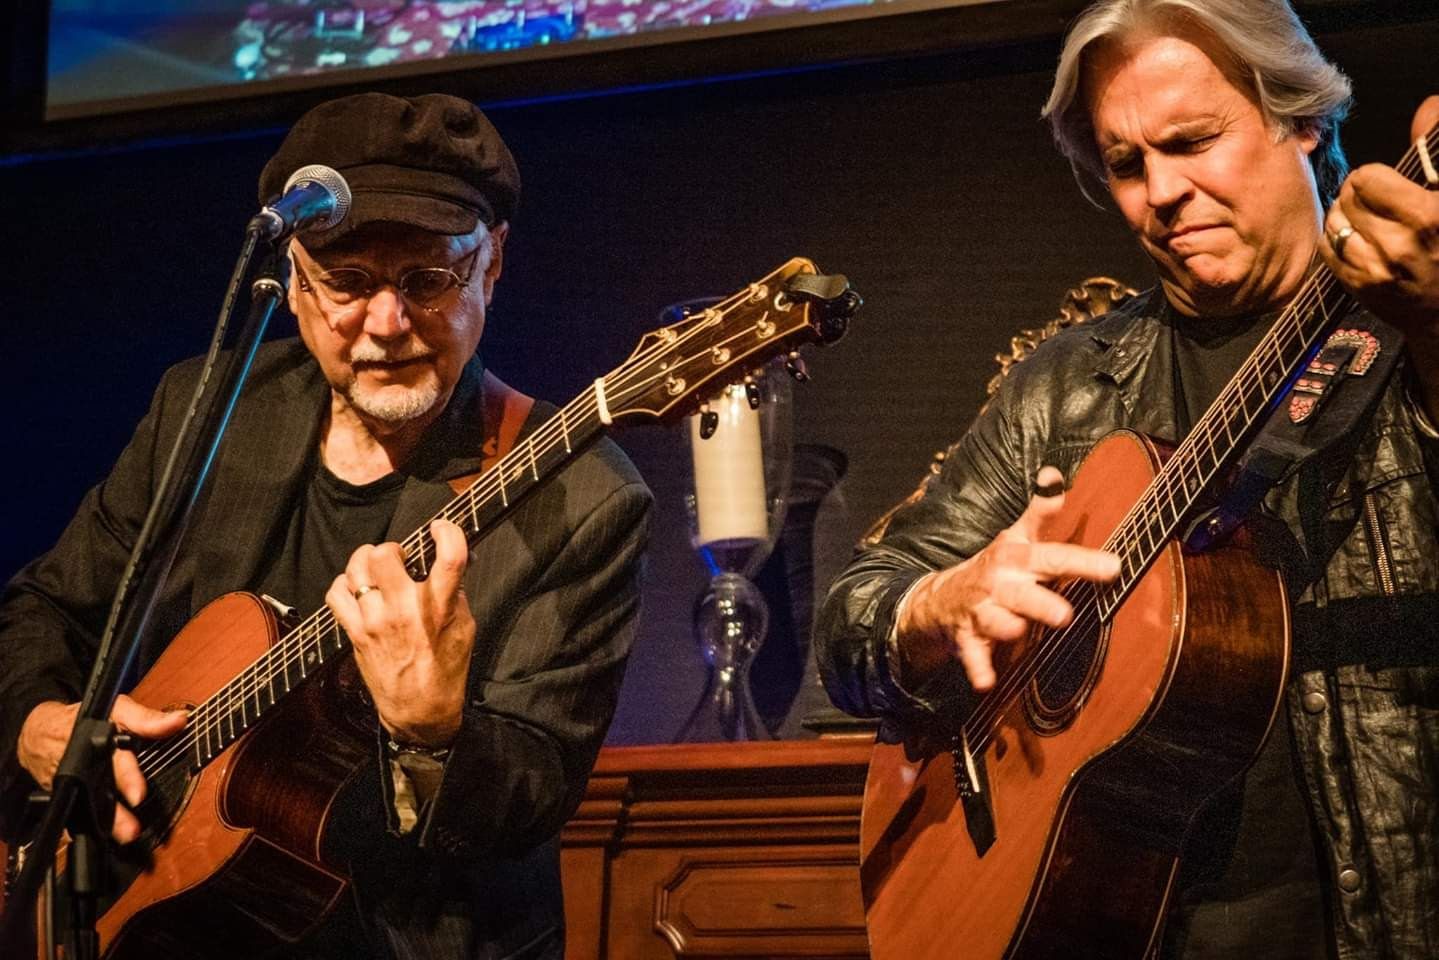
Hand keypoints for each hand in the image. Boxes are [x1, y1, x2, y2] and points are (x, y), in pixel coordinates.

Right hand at [17, 695, 186, 843]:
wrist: (39, 734)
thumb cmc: (83, 720)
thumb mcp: (117, 710)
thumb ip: (147, 719)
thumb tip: (179, 720)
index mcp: (98, 742)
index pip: (115, 761)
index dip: (127, 778)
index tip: (138, 795)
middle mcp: (84, 767)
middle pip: (100, 792)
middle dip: (115, 812)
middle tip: (132, 829)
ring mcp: (73, 785)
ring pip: (89, 808)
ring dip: (106, 824)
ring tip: (126, 836)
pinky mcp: (66, 797)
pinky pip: (77, 815)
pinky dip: (89, 827)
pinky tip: (104, 836)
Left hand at [327, 519, 475, 745]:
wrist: (418, 711)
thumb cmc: (445, 671)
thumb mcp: (465, 630)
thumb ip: (456, 595)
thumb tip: (447, 566)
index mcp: (439, 608)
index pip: (449, 557)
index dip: (447, 533)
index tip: (441, 528)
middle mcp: (404, 610)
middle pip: (384, 554)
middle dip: (392, 548)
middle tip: (399, 558)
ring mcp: (375, 621)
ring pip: (356, 569)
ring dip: (366, 561)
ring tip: (376, 568)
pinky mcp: (354, 633)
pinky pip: (336, 592)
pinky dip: (345, 584)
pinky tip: (358, 588)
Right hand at [896, 466, 1120, 692]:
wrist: (941, 599)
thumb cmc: (995, 567)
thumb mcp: (1016, 536)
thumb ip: (1040, 510)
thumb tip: (1053, 474)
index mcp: (1015, 557)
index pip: (1053, 557)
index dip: (1083, 561)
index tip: (1115, 566)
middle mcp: (998, 582)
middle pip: (1022, 592)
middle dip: (1040, 602)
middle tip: (1065, 614)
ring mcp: (981, 611)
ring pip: (996, 622)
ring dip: (1007, 628)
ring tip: (1017, 631)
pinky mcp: (967, 638)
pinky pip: (973, 656)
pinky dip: (978, 668)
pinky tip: (986, 682)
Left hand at [1321, 95, 1438, 404]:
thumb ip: (1433, 149)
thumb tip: (1427, 106)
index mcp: (1429, 217)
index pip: (1367, 177)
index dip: (1374, 177)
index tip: (1387, 185)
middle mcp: (1400, 245)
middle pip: (1347, 197)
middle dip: (1359, 196)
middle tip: (1379, 205)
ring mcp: (1376, 270)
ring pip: (1335, 222)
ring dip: (1347, 217)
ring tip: (1371, 224)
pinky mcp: (1359, 288)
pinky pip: (1328, 248)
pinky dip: (1338, 241)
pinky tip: (1361, 243)